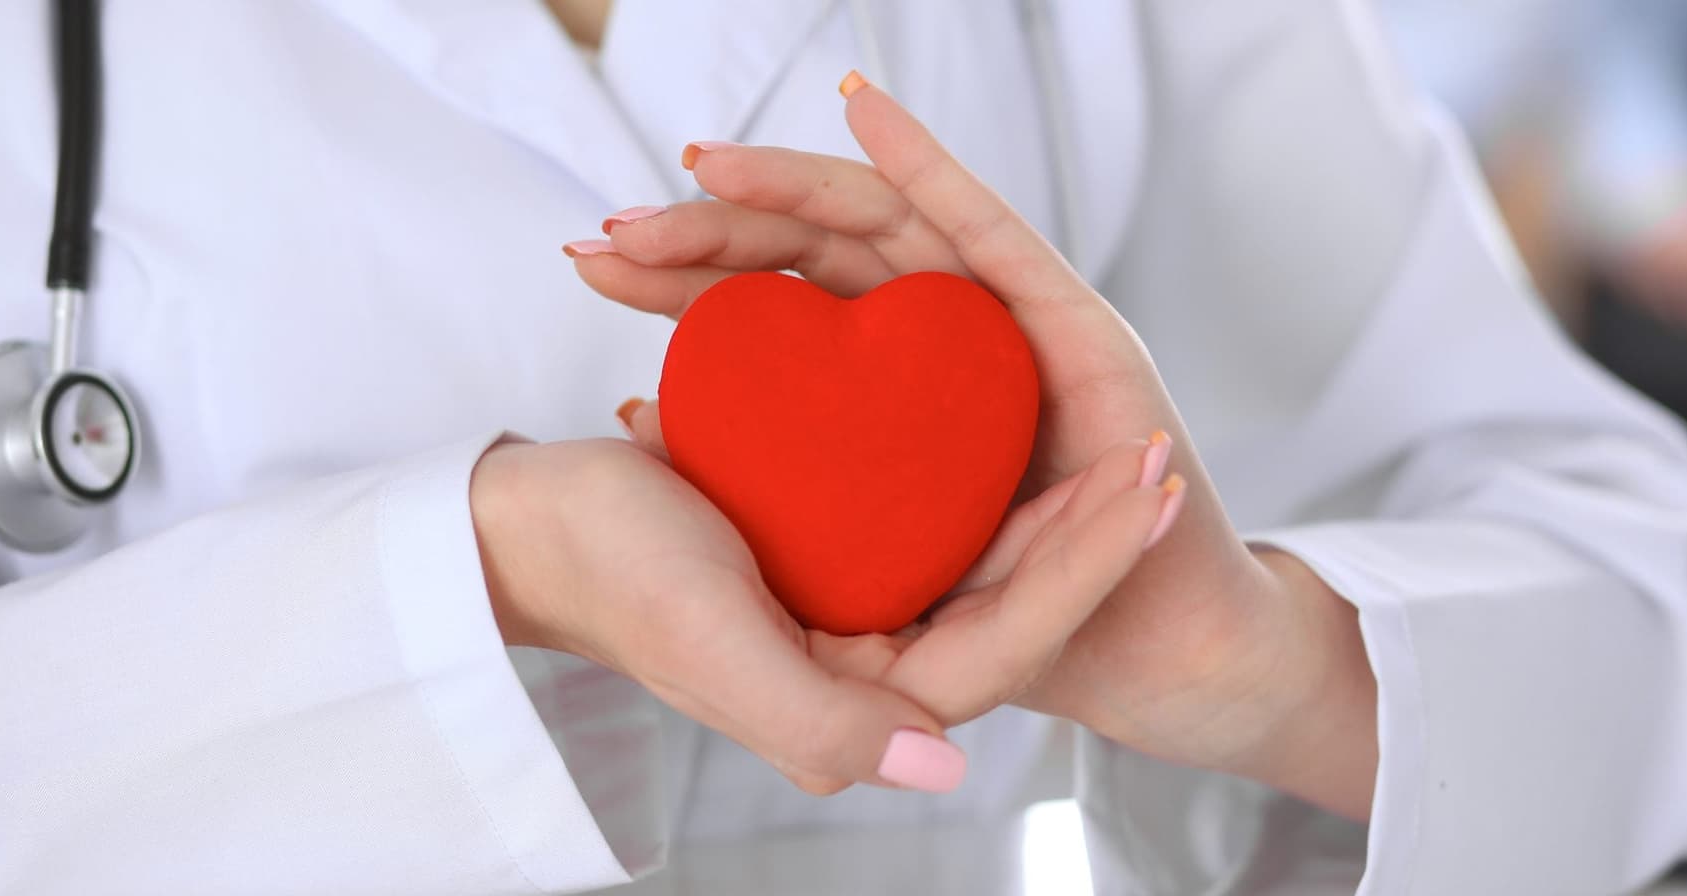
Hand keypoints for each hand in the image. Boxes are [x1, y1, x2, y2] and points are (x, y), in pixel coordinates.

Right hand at [470, 434, 1177, 794]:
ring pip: (980, 554)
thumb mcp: (710, 643)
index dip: (1085, 573)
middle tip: (1157, 452)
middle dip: (1089, 531)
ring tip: (1119, 433)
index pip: (1005, 647)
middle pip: (1009, 600)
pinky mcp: (837, 551)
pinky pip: (932, 513)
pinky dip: (977, 468)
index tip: (1147, 490)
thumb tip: (944, 766)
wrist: (529, 525)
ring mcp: (855, 606)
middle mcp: (867, 664)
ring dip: (1050, 497)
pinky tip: (1018, 419)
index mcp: (854, 701)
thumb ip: (821, 723)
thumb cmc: (610, 577)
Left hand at [572, 73, 1379, 818]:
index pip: (771, 305)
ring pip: (882, 226)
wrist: (1140, 651)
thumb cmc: (1001, 614)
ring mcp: (1005, 321)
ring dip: (790, 180)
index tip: (590, 259)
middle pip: (810, 254)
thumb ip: (762, 484)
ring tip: (702, 162)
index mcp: (881, 385)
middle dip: (709, 227)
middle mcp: (936, 340)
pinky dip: (923, 159)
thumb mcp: (846, 557)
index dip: (683, 274)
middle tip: (610, 229)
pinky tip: (859, 102)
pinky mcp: (1072, 319)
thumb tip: (641, 410)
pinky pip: (986, 228)